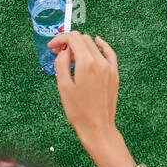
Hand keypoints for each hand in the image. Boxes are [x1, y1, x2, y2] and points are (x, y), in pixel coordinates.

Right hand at [49, 31, 119, 149]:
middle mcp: (100, 62)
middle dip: (68, 42)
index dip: (60, 39)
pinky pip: (109, 53)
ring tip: (69, 56)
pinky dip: (102, 45)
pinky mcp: (114, 74)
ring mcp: (110, 68)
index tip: (51, 47)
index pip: (73, 39)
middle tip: (57, 53)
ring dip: (80, 46)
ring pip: (94, 46)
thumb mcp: (63, 87)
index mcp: (86, 64)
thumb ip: (61, 64)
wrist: (98, 127)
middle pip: (83, 40)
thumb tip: (63, 51)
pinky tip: (97, 41)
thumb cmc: (79, 111)